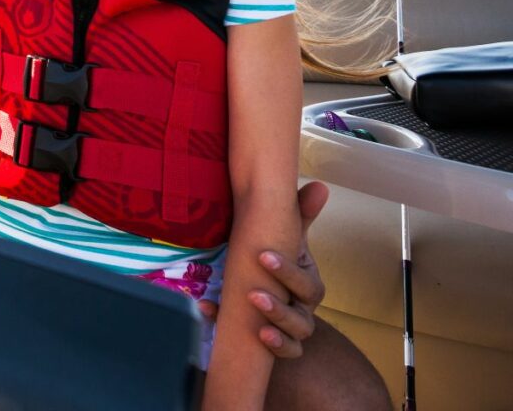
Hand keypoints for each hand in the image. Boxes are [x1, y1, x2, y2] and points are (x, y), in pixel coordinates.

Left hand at [197, 180, 328, 358]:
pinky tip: (221, 322)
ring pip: (294, 341)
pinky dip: (255, 347)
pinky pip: (274, 356)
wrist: (270, 300)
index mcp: (307, 286)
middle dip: (278, 309)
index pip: (307, 285)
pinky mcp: (273, 348)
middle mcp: (303, 312)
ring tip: (256, 326)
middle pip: (302, 319)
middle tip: (253, 295)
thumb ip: (299, 217)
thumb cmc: (279, 266)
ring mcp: (290, 333)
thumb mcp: (286, 242)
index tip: (262, 256)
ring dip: (275, 333)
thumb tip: (320, 185)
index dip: (287, 272)